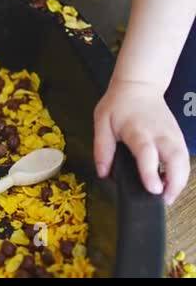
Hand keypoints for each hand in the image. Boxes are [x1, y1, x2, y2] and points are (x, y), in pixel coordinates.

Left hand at [94, 81, 189, 204]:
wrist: (139, 86)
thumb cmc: (119, 105)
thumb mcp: (102, 122)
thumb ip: (102, 148)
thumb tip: (103, 172)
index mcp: (138, 131)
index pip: (148, 154)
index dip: (151, 173)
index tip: (153, 190)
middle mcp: (160, 134)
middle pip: (176, 159)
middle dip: (175, 182)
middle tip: (164, 200)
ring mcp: (173, 135)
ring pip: (184, 160)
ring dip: (180, 180)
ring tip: (167, 196)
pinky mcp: (178, 137)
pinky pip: (184, 157)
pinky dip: (182, 172)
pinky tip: (171, 182)